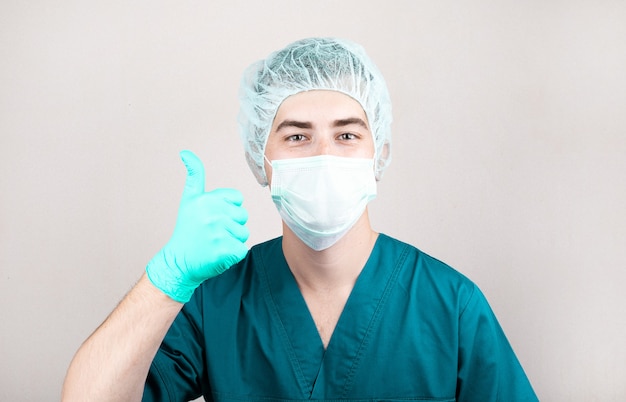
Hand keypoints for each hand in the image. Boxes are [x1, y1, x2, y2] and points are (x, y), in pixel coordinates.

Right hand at [146, 150, 249, 302]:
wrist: (178, 261)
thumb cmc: (187, 230)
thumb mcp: (189, 199)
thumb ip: (194, 175)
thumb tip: (185, 152)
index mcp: (206, 199)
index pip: (237, 199)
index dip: (228, 209)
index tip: (211, 217)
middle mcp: (211, 213)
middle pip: (242, 216)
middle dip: (232, 225)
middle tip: (212, 233)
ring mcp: (218, 232)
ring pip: (243, 233)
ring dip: (232, 240)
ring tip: (213, 243)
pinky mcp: (224, 250)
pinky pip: (242, 249)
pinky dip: (232, 254)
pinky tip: (217, 254)